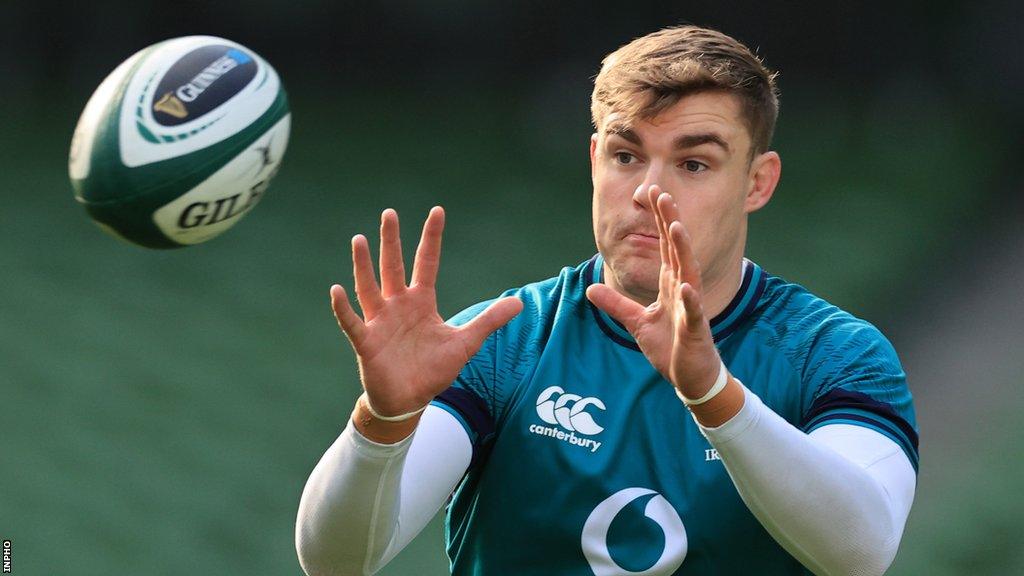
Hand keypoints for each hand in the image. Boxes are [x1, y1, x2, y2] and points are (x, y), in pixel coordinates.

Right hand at [331, 207, 522, 416]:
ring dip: (363, 265)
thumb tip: (519, 303)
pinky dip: (343, 308)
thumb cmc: (433, 370)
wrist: (410, 401)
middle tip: (390, 213)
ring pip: (369, 288)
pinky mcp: (366, 342)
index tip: (437, 211)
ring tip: (360, 239)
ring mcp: (380, 322)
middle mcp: (398, 306)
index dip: (432, 238)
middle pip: (394, 267)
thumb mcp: (465, 343)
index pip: (427, 263)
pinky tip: (336, 290)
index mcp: (421, 302)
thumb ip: (489, 321)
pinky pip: (352, 322)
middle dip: (392, 241)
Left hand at [586, 186, 721, 398]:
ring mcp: (691, 307)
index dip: (659, 220)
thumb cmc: (670, 346)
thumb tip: (590, 289)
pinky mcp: (695, 329)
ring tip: (677, 227)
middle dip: (669, 221)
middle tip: (663, 193)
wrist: (690, 377)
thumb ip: (616, 304)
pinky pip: (693, 312)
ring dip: (683, 250)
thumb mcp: (636, 322)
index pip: (664, 246)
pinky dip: (690, 300)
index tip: (653, 193)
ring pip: (688, 273)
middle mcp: (683, 289)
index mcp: (670, 284)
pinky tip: (686, 286)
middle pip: (676, 249)